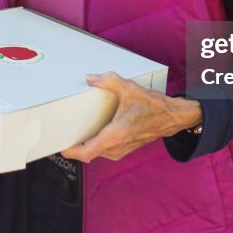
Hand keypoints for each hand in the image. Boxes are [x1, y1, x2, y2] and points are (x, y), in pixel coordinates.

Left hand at [61, 71, 201, 162]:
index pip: (87, 152)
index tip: (61, 147)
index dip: (71, 152)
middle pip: (88, 153)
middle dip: (75, 146)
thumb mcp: (130, 88)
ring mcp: (121, 150)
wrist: (172, 117)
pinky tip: (92, 133)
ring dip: (85, 146)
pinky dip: (95, 145)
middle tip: (63, 135)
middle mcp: (117, 146)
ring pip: (96, 153)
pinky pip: (103, 151)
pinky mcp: (124, 149)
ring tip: (75, 133)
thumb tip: (91, 79)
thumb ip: (109, 80)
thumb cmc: (154, 106)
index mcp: (116, 134)